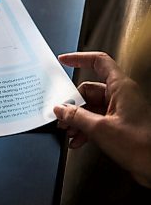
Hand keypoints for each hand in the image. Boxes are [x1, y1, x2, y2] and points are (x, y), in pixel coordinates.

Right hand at [54, 52, 150, 187]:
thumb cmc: (143, 146)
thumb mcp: (100, 129)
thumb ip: (76, 117)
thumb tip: (61, 109)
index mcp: (121, 87)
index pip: (98, 62)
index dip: (79, 58)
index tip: (64, 60)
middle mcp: (122, 96)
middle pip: (89, 90)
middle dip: (72, 104)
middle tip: (61, 116)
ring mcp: (122, 110)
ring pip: (91, 107)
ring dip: (77, 120)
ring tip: (69, 131)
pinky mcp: (121, 125)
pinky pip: (97, 120)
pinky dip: (86, 129)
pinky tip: (79, 140)